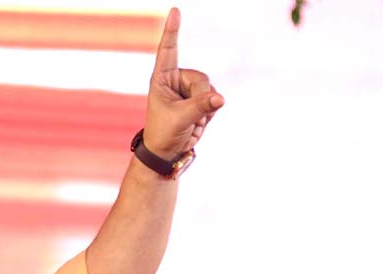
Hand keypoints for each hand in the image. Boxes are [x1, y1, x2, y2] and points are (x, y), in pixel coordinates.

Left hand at [143, 7, 224, 160]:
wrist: (168, 151)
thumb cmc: (164, 133)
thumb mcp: (180, 119)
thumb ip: (200, 106)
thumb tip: (221, 98)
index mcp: (162, 79)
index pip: (169, 50)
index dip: (172, 30)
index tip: (175, 10)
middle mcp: (176, 79)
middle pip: (202, 79)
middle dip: (201, 98)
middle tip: (188, 117)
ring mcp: (190, 89)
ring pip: (212, 89)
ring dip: (205, 109)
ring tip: (189, 121)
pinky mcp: (201, 99)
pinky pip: (216, 100)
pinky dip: (209, 114)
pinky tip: (197, 123)